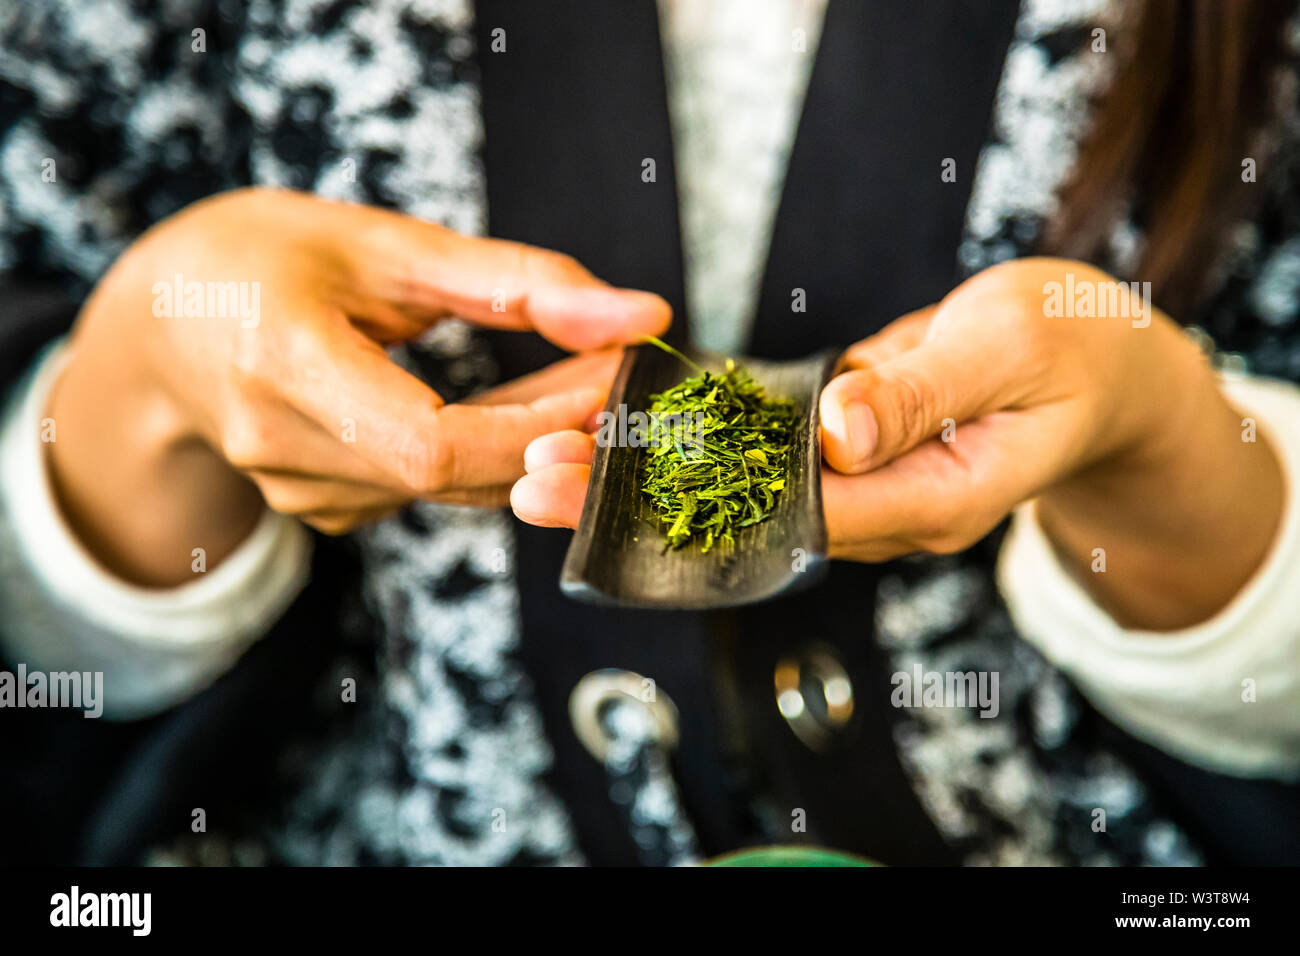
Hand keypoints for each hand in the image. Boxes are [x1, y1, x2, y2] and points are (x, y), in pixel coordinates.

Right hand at [47, 188, 668, 584]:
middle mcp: (281, 449)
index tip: (612, 376)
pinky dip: (492, 452)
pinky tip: (522, 407)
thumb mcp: (383, 243)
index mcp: (281, 364)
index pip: (433, 443)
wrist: (160, 326)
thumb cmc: (260, 261)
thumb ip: (516, 281)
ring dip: (535, 440)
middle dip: (558, 427)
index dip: (539, 425)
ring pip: (455, 488)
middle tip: (616, 367)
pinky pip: (433, 491)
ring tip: (579, 372)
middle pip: (456, 473)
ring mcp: (301, 493)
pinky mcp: (324, 509)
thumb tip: (643, 316)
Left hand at [512, 258, 1282, 630]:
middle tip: (535, 481)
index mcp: (927, 500)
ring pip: (743, 495)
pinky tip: (626, 431)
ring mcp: (862, 485)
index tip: (600, 485)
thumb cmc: (1070, 352)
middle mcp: (883, 509)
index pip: (793, 516)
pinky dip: (694, 447)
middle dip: (641, 502)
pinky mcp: (847, 451)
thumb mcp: (1009, 348)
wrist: (1095, 366)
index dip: (690, 503)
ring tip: (551, 459)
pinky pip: (763, 459)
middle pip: (747, 519)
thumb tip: (835, 431)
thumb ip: (921, 391)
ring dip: (650, 478)